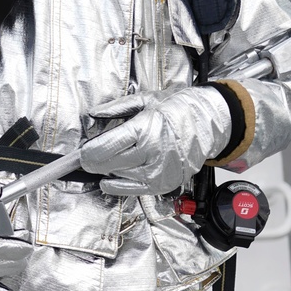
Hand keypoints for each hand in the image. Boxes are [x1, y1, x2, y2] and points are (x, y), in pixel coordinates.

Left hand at [79, 88, 231, 196]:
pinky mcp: (165, 184)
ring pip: (121, 177)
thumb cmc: (179, 109)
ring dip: (108, 172)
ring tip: (106, 162)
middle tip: (86, 158)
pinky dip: (118, 186)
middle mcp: (153, 152)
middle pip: (111, 164)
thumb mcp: (146, 100)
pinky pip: (135, 191)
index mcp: (146, 128)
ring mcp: (160, 171)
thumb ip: (117, 108)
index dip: (89, 153)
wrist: (209, 122)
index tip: (81, 153)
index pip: (107, 147)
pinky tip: (109, 181)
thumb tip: (94, 113)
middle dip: (94, 163)